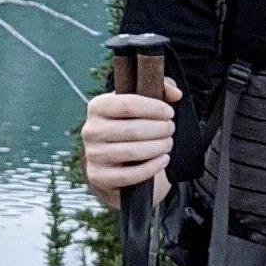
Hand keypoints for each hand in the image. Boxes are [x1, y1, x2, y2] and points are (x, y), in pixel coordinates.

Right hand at [82, 81, 178, 203]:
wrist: (113, 160)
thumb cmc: (130, 124)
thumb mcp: (142, 103)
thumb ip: (161, 89)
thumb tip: (176, 94)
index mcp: (97, 106)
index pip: (128, 104)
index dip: (154, 108)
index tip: (169, 112)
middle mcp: (90, 130)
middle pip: (132, 129)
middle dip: (159, 129)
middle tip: (171, 129)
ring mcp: (92, 154)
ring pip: (132, 152)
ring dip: (157, 147)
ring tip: (168, 143)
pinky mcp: (98, 176)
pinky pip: (129, 175)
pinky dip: (151, 168)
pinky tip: (163, 160)